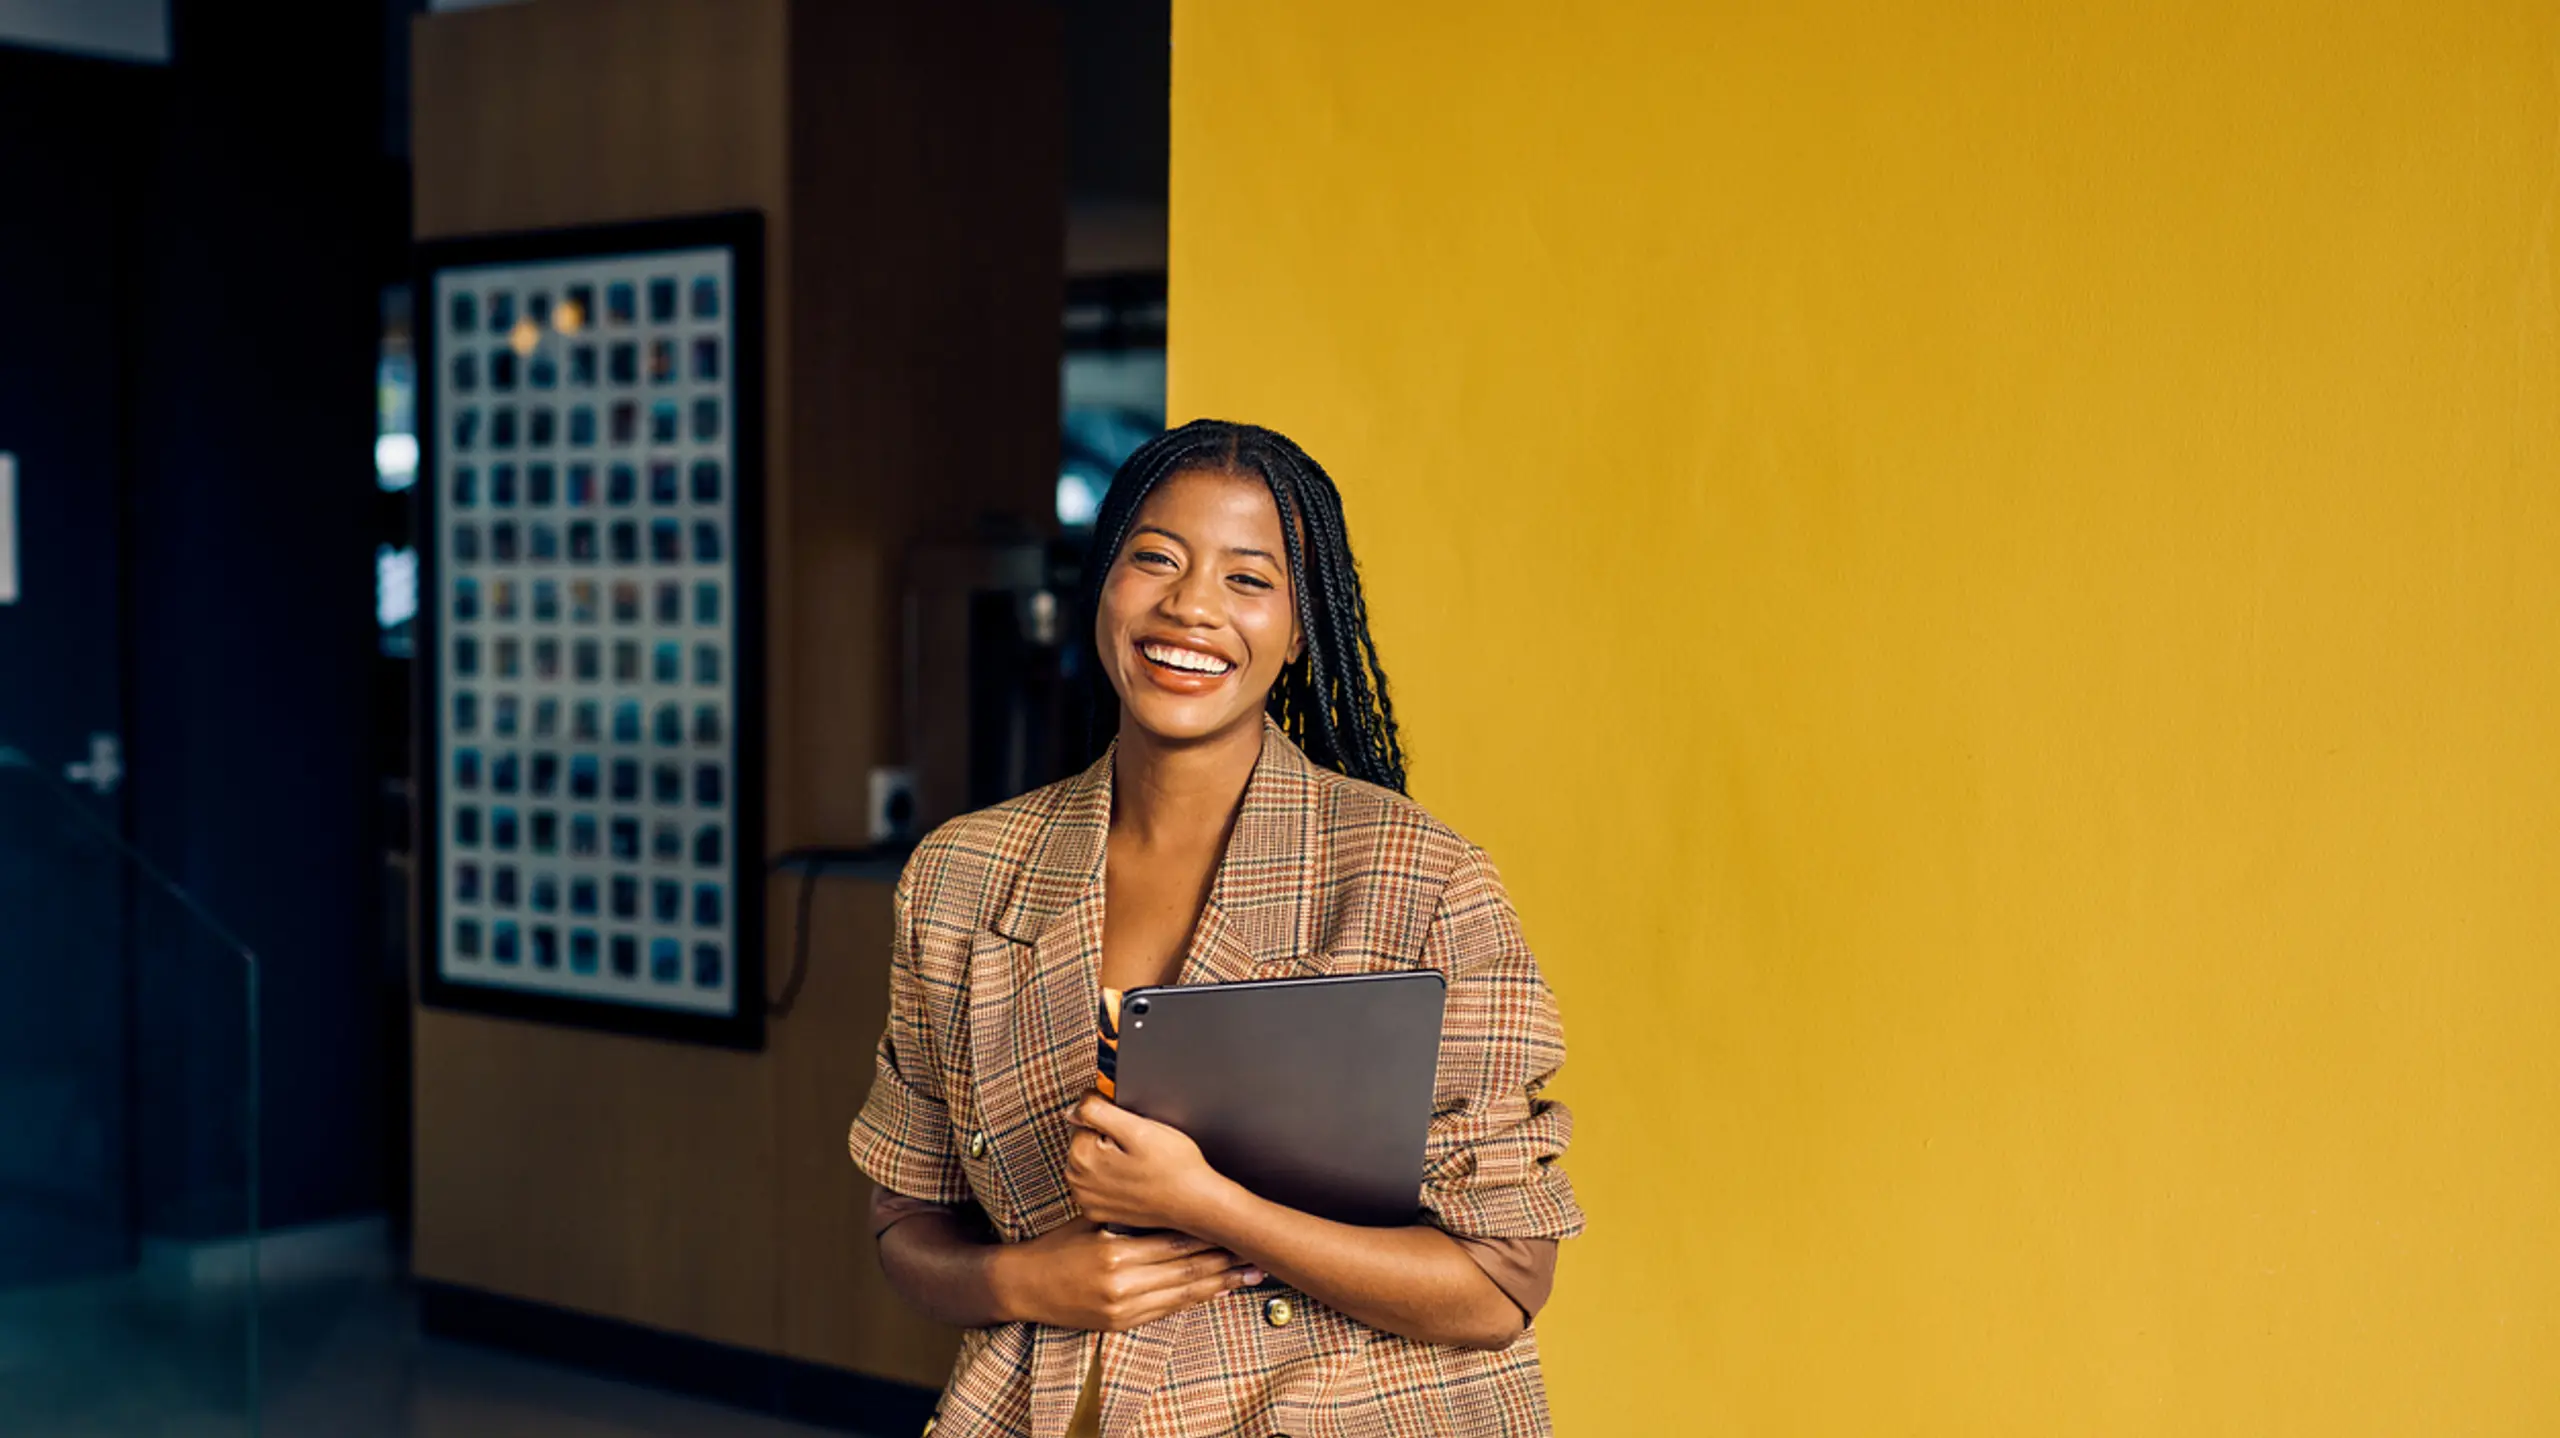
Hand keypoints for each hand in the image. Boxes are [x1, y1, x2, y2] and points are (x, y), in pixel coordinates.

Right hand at [991, 1219, 1262, 1331]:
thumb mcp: (1092, 1220)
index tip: (1237, 1230)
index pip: (1175, 1243)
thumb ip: (1131, 1216)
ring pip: (1182, 1295)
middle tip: (1257, 1255)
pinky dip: (1193, 1300)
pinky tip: (1215, 1293)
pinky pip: (1165, 1311)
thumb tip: (1174, 1203)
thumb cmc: (1057, 1246)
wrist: (1023, 1285)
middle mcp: (1121, 1284)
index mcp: (1114, 1251)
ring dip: (1219, 1286)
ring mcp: (1121, 1308)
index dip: (1210, 1237)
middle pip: (1186, 1271)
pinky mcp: (1119, 1324)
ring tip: (1248, 1276)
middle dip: (1225, 1263)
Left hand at [1067, 1094, 1232, 1233]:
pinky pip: (1095, 1183)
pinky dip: (1109, 1178)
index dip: (1110, 1119)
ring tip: (1137, 1164)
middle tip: (1138, 1149)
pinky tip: (1132, 1179)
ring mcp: (1087, 1199)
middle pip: (1084, 1140)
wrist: (1194, 1203)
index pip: (1084, 1118)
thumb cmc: (1175, 1167)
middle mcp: (1078, 1181)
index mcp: (1083, 1157)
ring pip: (1090, 1161)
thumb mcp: (1139, 1128)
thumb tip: (1074, 1108)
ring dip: (1108, 1158)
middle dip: (1107, 1138)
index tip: (1131, 1130)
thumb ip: (1098, 1112)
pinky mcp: (1098, 1211)